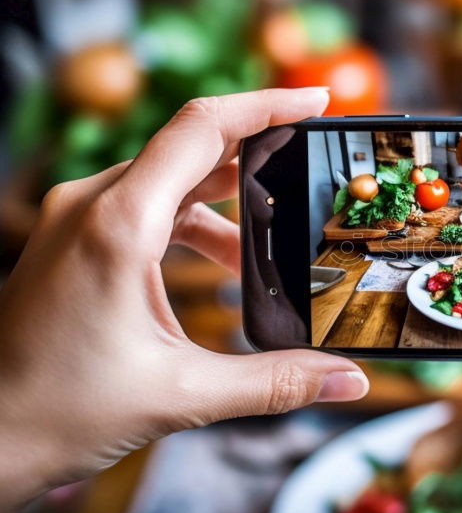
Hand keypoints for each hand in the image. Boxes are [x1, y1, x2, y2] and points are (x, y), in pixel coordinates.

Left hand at [0, 89, 367, 512]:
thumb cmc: (60, 412)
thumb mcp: (183, 394)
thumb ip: (276, 382)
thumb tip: (350, 381)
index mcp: (118, 225)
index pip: (202, 128)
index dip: (266, 105)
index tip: (318, 99)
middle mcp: (91, 206)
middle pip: (190, 148)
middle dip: (259, 155)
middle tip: (314, 164)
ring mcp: (76, 220)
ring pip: (169, 180)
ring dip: (226, 201)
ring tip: (274, 236)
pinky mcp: (73, 240)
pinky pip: (146, 207)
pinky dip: (193, 223)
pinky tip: (225, 265)